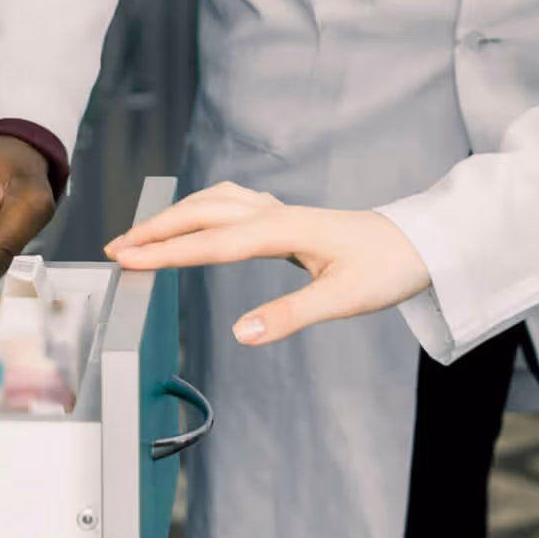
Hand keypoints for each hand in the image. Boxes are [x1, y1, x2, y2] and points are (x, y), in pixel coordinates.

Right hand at [105, 183, 431, 346]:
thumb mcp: (343, 299)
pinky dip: (200, 211)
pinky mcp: (286, 219)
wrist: (421, 242)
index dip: (167, 252)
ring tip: (142, 236)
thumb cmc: (387, 267)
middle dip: (157, 229)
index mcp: (284, 230)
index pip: (213, 243)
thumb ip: (289, 316)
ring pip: (214, 202)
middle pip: (203, 214)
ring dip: (175, 216)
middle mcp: (276, 213)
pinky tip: (194, 223)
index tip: (129, 259)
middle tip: (116, 249)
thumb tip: (240, 334)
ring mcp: (280, 212)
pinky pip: (230, 205)